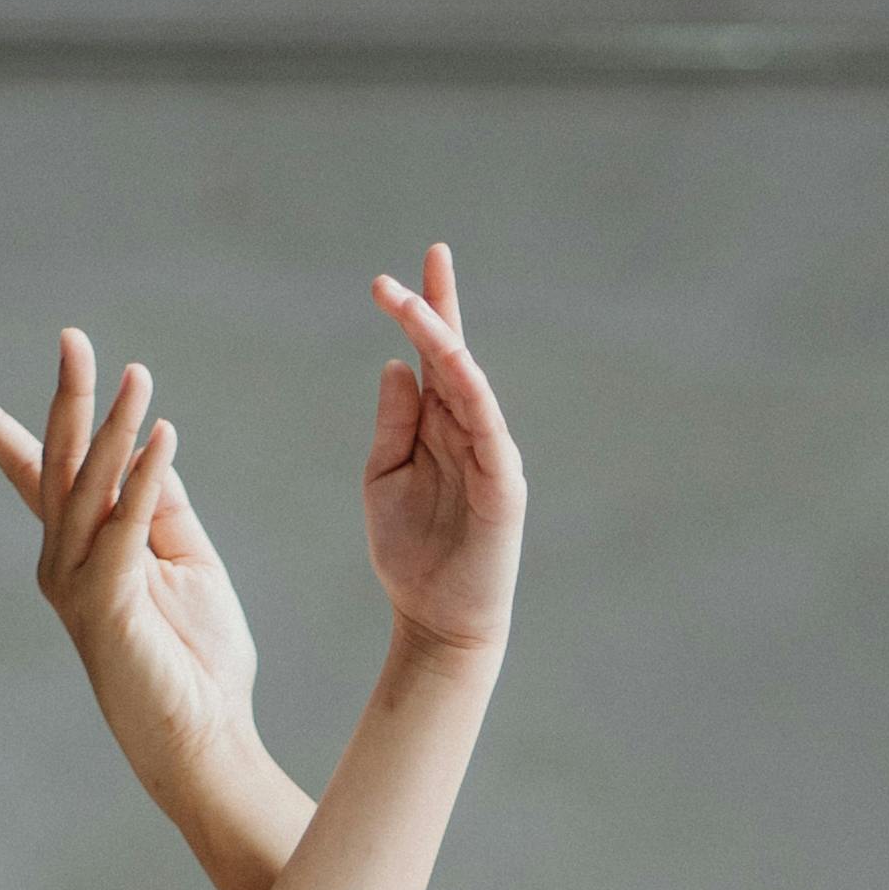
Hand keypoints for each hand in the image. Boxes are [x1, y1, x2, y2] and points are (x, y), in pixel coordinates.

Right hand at [0, 329, 263, 786]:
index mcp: (75, 551)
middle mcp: (62, 563)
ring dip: (113, 426)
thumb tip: (148, 446)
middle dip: (66, 398)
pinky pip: (125, 527)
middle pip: (54, 465)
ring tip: (136, 373)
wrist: (203, 740)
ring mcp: (77, 585)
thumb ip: (159, 506)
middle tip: (73, 338)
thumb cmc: (194, 660)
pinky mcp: (109, 604)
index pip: (31, 479)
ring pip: (89, 487)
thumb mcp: (181, 562)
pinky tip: (161, 435)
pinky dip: (143, 478)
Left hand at [359, 243, 521, 653]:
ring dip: (442, 339)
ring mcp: (490, 453)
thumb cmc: (410, 553)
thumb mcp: (384, 477)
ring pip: (468, 382)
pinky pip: (489, 425)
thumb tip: (396, 364)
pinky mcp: (504, 483)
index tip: (394, 274)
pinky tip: (450, 360)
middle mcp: (468, 430)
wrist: (438, 621)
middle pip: (453, 355)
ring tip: (411, 303)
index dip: (423, 312)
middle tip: (406, 268)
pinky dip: (472, 391)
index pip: (432, 358)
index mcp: (438, 426)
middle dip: (432, 308)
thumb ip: (393, 423)